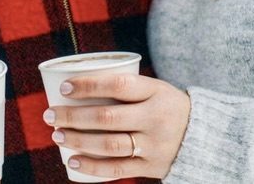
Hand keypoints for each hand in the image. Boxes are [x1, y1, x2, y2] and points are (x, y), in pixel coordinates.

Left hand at [42, 73, 189, 180]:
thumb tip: (73, 84)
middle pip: (108, 118)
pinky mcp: (152, 167)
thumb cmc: (163, 104)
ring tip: (57, 135)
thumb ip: (121, 86)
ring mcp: (154, 145)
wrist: (203, 136)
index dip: (89, 85)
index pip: (118, 84)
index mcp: (155, 91)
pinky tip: (72, 161)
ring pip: (110, 144)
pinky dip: (93, 167)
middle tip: (50, 114)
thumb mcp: (153, 87)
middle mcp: (155, 118)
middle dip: (73, 116)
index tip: (64, 87)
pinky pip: (118, 169)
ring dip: (79, 140)